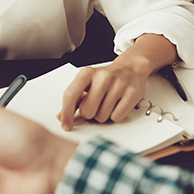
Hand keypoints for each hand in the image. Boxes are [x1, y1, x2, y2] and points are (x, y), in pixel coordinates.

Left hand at [56, 33, 176, 129]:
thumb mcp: (86, 83)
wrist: (130, 68)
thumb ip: (74, 99)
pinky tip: (117, 105)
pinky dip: (115, 116)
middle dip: (89, 113)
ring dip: (102, 115)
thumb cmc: (106, 78)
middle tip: (95, 105)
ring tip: (107, 103)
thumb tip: (62, 116)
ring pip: (101, 117)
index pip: (70, 95)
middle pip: (87, 111)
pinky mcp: (132, 93)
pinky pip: (116, 117)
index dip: (66, 113)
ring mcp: (118, 85)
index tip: (66, 125)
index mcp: (87, 73)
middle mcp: (102, 77)